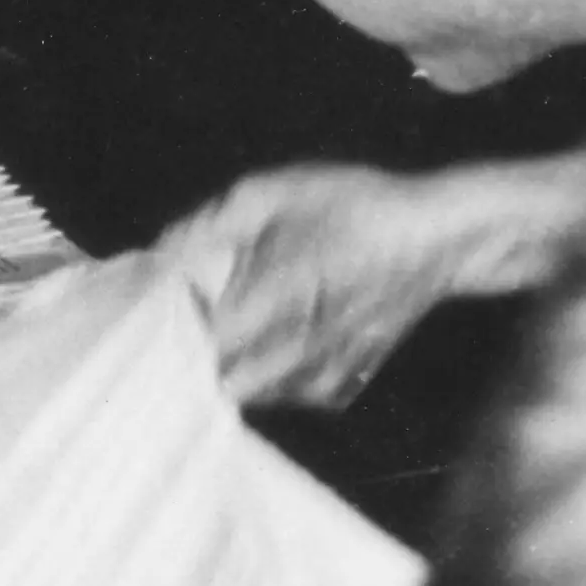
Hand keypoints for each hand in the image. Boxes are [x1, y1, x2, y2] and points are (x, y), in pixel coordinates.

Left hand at [152, 161, 585, 409]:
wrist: (440, 239)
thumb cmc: (360, 205)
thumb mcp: (278, 191)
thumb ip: (213, 223)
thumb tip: (162, 252)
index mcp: (280, 295)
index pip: (200, 343)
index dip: (166, 335)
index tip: (146, 315)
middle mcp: (300, 347)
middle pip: (215, 381)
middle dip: (187, 360)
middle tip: (173, 327)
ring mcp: (323, 373)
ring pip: (247, 394)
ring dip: (224, 368)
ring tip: (218, 328)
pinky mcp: (341, 385)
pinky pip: (283, 394)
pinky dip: (264, 374)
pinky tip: (265, 340)